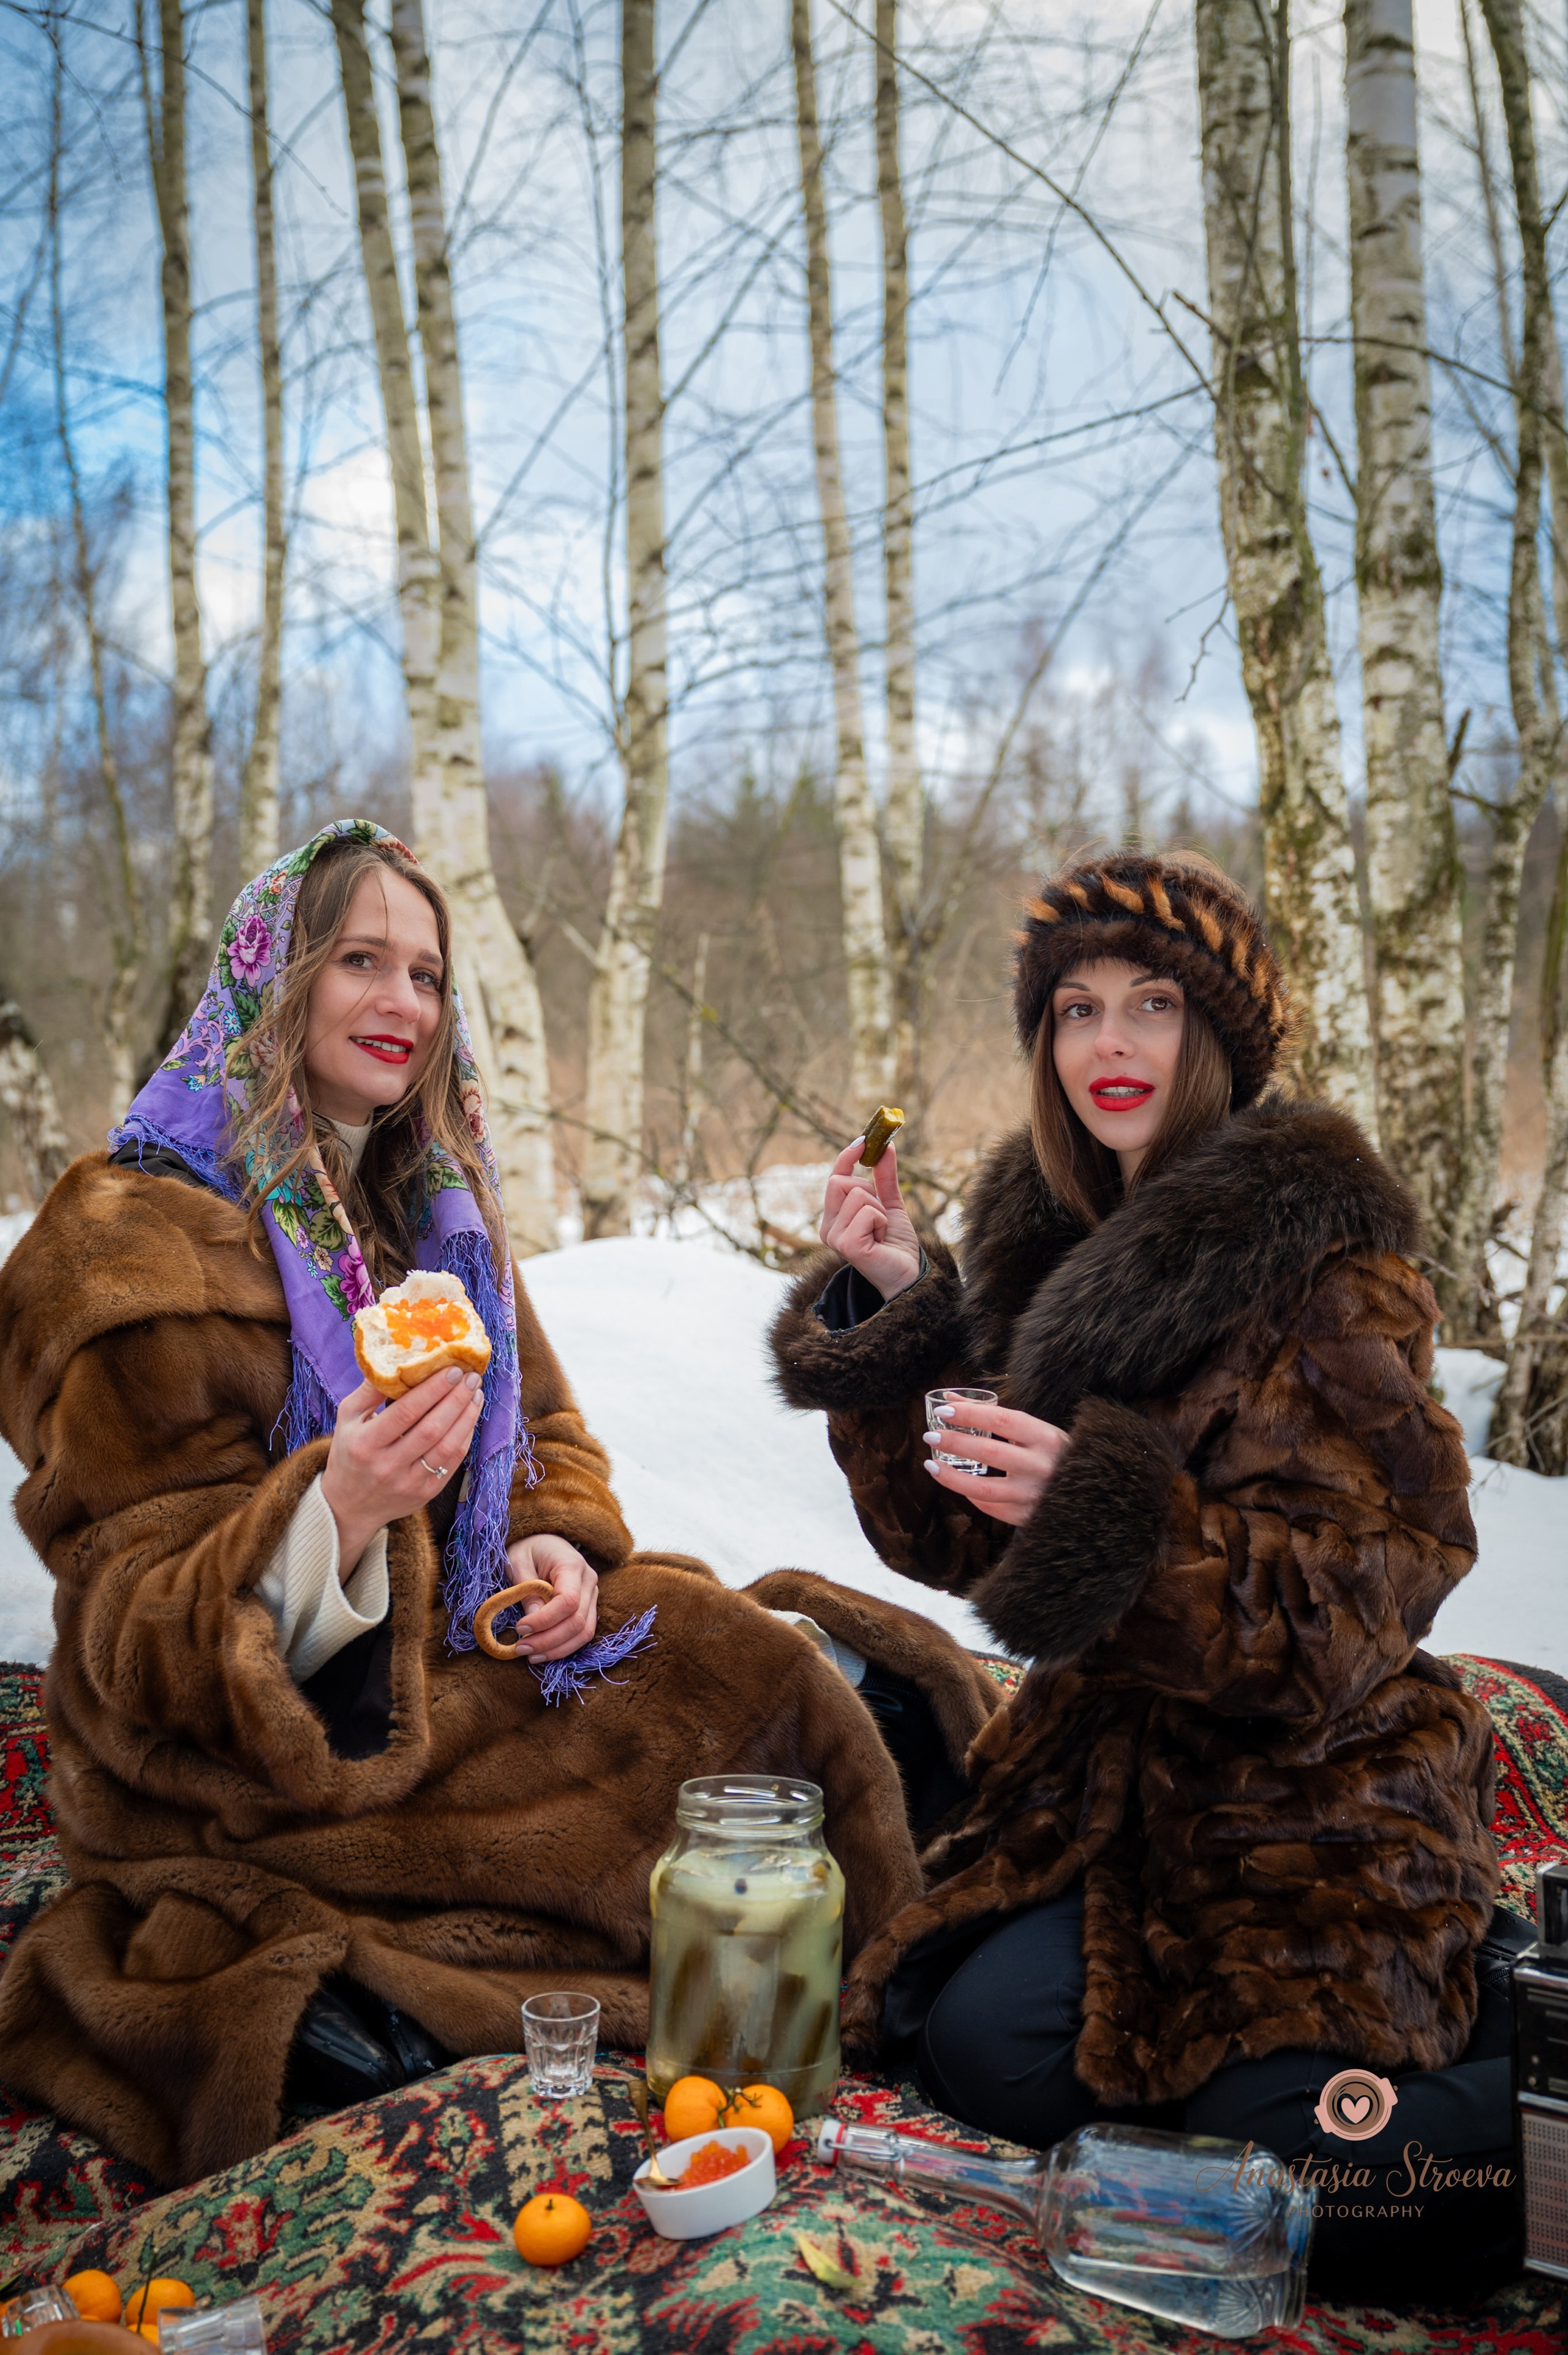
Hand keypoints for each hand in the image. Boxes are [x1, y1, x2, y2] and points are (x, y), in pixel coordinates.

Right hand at [320, 1367, 483, 1568]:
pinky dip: (465, 1437)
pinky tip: (469, 1417)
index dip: (433, 1389)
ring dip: (467, 1417)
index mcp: (365, 1444)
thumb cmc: (349, 1452)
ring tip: (476, 1394)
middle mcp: (387, 1466)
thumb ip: (369, 1390)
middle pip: (431, 1429)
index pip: (405, 1412)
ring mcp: (408, 1483)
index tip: (453, 1369)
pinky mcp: (425, 1494)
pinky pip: (452, 1463)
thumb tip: (396, 1359)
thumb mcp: (347, 1418)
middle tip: (472, 1377)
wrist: (348, 1506)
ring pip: (447, 1447)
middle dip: (456, 1399)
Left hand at [506, 1533, 599, 1661]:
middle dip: (549, 1640)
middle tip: (521, 1649)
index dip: (545, 1620)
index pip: (568, 1601)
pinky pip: (582, 1632)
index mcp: (572, 1565)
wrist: (544, 1542)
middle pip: (577, 1621)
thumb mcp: (518, 1562)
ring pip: (584, 1632)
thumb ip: (526, 1590)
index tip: (520, 1628)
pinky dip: (564, 1646)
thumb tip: (532, 1623)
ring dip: (557, 1649)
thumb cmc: (528, 1549)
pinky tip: (543, 1652)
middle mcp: (589, 1581)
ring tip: (531, 1656)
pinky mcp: (588, 1607)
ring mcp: (592, 1595)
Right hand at [819, 1137, 922, 1300]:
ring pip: (857, 1194)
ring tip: (881, 1231)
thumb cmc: (896, 1244)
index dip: (846, 1157)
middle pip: (841, 1181)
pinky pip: (868, 1211)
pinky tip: (881, 1240)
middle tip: (880, 1215)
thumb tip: (886, 1146)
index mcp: (834, 1218)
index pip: (834, 1178)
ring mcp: (834, 1237)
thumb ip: (885, 1177)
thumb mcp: (891, 1205)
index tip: (864, 1140)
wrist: (909, 1274)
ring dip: (879, 1210)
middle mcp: (828, 1228)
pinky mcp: (847, 1245)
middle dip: (869, 1191)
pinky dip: (882, 1221)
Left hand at [922, 1399, 1068, 1524]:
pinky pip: (991, 1507)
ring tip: (931, 1465)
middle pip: (988, 1452)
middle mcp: (1043, 1467)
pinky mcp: (1029, 1518)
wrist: (1092, 1493)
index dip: (969, 1414)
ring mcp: (1035, 1496)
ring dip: (951, 1476)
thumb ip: (994, 1415)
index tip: (943, 1409)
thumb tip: (950, 1398)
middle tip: (931, 1434)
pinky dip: (971, 1495)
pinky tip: (958, 1484)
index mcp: (1047, 1437)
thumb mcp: (1035, 1431)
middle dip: (954, 1442)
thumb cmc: (1055, 1454)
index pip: (1001, 1420)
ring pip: (983, 1488)